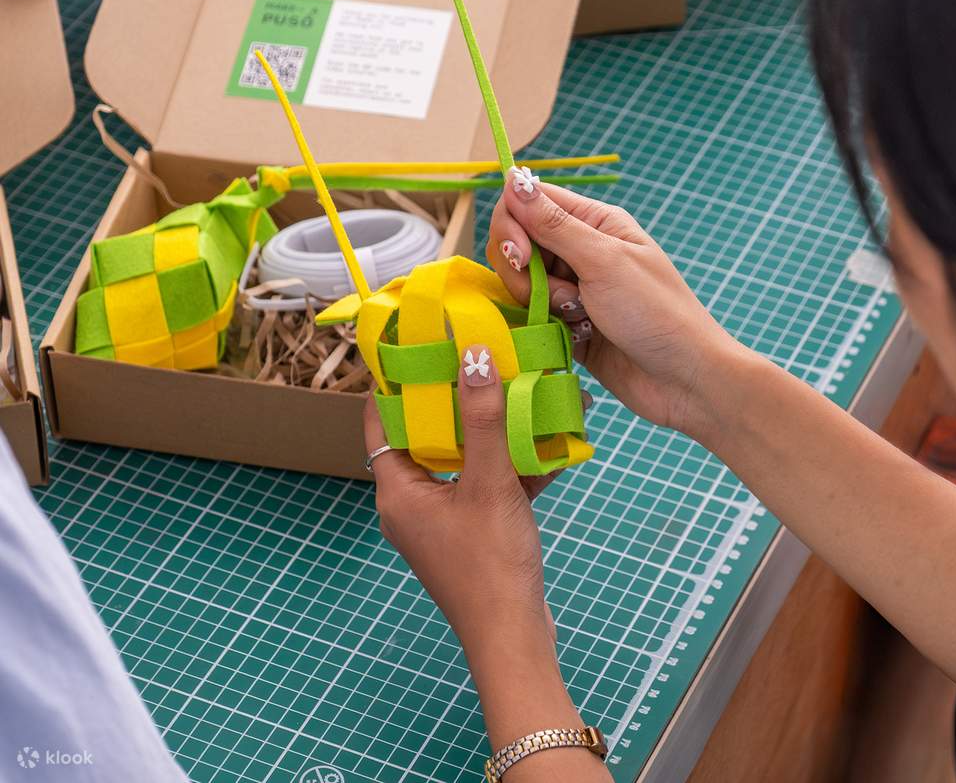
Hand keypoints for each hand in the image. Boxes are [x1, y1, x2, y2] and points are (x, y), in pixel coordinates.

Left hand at [364, 349, 612, 780]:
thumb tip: (472, 356)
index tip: (418, 344)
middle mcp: (412, 505)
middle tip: (478, 359)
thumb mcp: (489, 482)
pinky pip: (486, 486)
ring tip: (518, 392)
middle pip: (426, 436)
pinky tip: (548, 442)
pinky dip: (511, 466)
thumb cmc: (490, 565)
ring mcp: (443, 522)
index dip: (395, 382)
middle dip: (455, 399)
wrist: (514, 637)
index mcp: (398, 492)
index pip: (381, 422)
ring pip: (462, 460)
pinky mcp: (472, 535)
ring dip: (490, 431)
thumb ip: (482, 419)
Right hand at [488, 169, 747, 438]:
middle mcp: (582, 251)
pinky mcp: (567, 326)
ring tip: (577, 318)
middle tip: (561, 296)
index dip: (512, 224)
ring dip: (540, 303)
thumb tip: (513, 177)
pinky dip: (544, 328)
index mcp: (596, 222)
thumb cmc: (657, 313)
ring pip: (521, 284)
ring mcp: (574, 290)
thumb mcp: (604, 260)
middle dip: (523, 272)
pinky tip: (576, 337)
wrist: (685, 380)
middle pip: (517, 244)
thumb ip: (554, 224)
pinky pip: (532, 318)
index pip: (529, 202)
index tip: (520, 255)